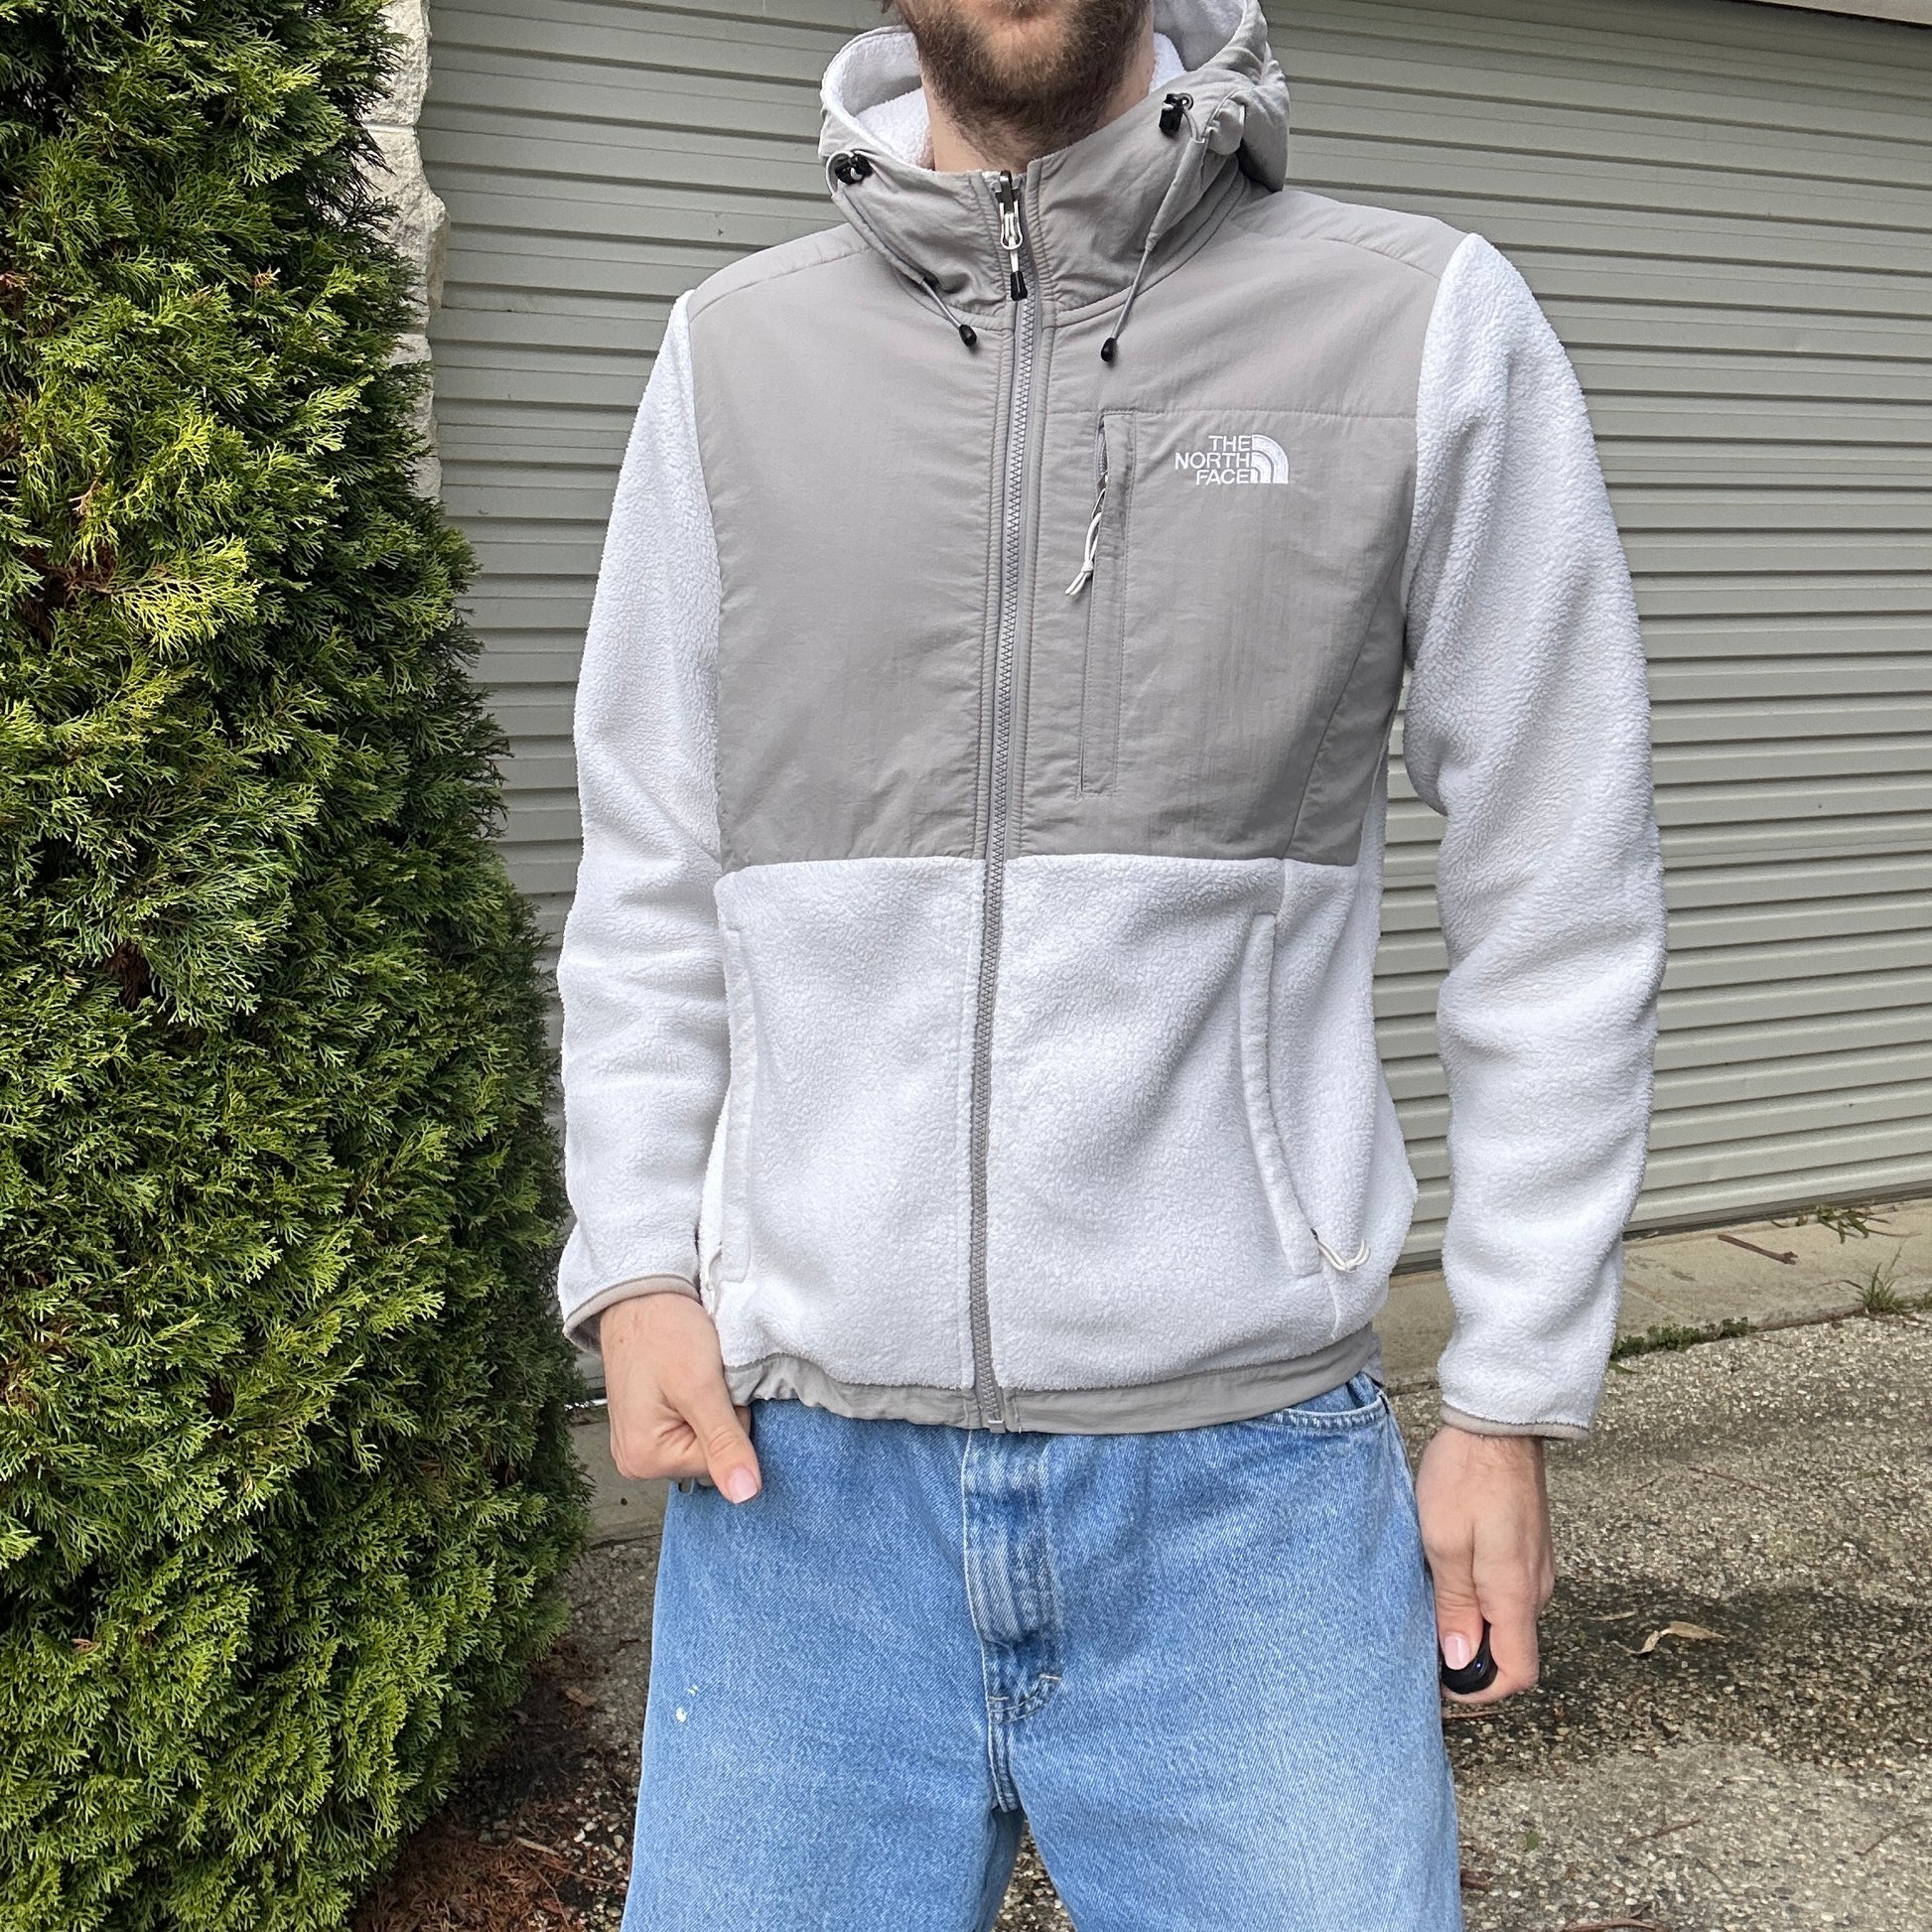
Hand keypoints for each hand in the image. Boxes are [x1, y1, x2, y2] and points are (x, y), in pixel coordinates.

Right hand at [600, 1292, 760, 1502]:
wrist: (640, 1295)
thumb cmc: (663, 1331)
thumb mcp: (701, 1386)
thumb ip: (724, 1442)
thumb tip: (745, 1494)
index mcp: (646, 1460)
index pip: (722, 1463)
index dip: (731, 1422)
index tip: (715, 1388)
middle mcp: (637, 1461)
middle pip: (712, 1456)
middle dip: (721, 1416)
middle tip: (705, 1378)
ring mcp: (641, 1444)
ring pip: (705, 1440)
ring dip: (712, 1408)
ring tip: (694, 1376)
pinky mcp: (650, 1424)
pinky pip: (692, 1427)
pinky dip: (701, 1403)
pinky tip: (687, 1379)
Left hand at [1414, 1425, 1554, 1702]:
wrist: (1498, 1423)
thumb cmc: (1466, 1477)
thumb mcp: (1443, 1543)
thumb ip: (1455, 1605)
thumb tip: (1461, 1661)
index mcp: (1517, 1594)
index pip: (1518, 1673)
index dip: (1481, 1689)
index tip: (1444, 1679)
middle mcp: (1537, 1587)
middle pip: (1513, 1650)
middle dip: (1473, 1658)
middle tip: (1427, 1640)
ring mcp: (1536, 1566)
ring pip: (1509, 1619)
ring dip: (1476, 1624)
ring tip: (1432, 1602)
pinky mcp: (1528, 1547)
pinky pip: (1509, 1591)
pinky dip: (1482, 1597)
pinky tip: (1450, 1574)